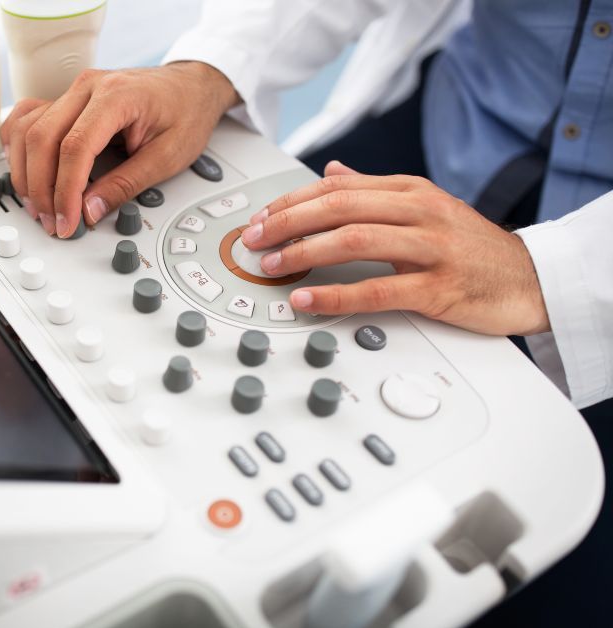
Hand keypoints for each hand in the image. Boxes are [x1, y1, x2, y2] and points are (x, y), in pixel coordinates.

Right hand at [0, 62, 238, 237]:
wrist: (191, 87)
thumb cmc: (185, 113)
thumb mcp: (167, 157)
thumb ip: (125, 185)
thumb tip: (90, 210)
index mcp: (117, 96)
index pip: (74, 147)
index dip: (65, 192)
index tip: (68, 221)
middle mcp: (87, 87)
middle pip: (41, 138)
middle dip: (41, 189)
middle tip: (53, 222)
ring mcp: (73, 91)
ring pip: (25, 129)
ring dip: (25, 172)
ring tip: (39, 206)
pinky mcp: (66, 100)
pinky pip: (26, 118)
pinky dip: (18, 148)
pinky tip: (26, 172)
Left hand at [240, 161, 549, 335]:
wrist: (531, 279)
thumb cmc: (472, 247)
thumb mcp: (425, 207)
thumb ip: (376, 191)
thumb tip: (332, 173)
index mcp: (409, 191)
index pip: (336, 187)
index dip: (290, 202)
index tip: (260, 218)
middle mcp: (418, 212)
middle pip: (338, 207)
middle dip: (286, 222)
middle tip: (253, 240)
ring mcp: (429, 249)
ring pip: (353, 241)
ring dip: (302, 253)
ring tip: (271, 266)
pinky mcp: (437, 288)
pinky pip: (376, 290)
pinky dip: (334, 294)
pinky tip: (306, 299)